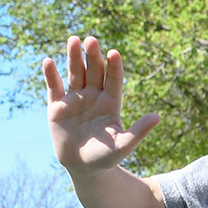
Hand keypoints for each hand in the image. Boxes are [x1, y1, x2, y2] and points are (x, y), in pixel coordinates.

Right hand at [44, 35, 158, 172]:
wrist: (82, 167)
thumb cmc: (105, 157)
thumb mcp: (123, 145)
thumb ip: (138, 131)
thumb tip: (158, 117)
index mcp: (110, 102)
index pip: (113, 79)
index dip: (114, 66)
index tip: (114, 54)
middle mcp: (93, 95)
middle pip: (94, 70)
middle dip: (92, 56)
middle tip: (91, 40)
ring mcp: (75, 98)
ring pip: (75, 73)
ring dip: (74, 57)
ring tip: (74, 40)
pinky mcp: (57, 106)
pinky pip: (54, 86)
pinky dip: (51, 74)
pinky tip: (49, 61)